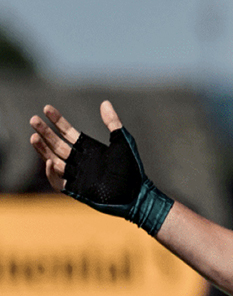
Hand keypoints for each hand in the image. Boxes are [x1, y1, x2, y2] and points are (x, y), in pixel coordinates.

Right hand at [30, 101, 173, 233]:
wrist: (137, 193)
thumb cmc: (131, 168)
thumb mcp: (123, 142)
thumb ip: (113, 123)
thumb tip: (105, 102)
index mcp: (89, 149)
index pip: (67, 133)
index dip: (57, 121)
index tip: (47, 108)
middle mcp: (80, 161)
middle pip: (57, 144)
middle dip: (45, 133)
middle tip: (33, 120)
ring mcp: (77, 175)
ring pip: (53, 161)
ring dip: (43, 150)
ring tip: (33, 137)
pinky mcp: (77, 189)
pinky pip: (58, 182)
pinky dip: (52, 173)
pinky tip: (50, 161)